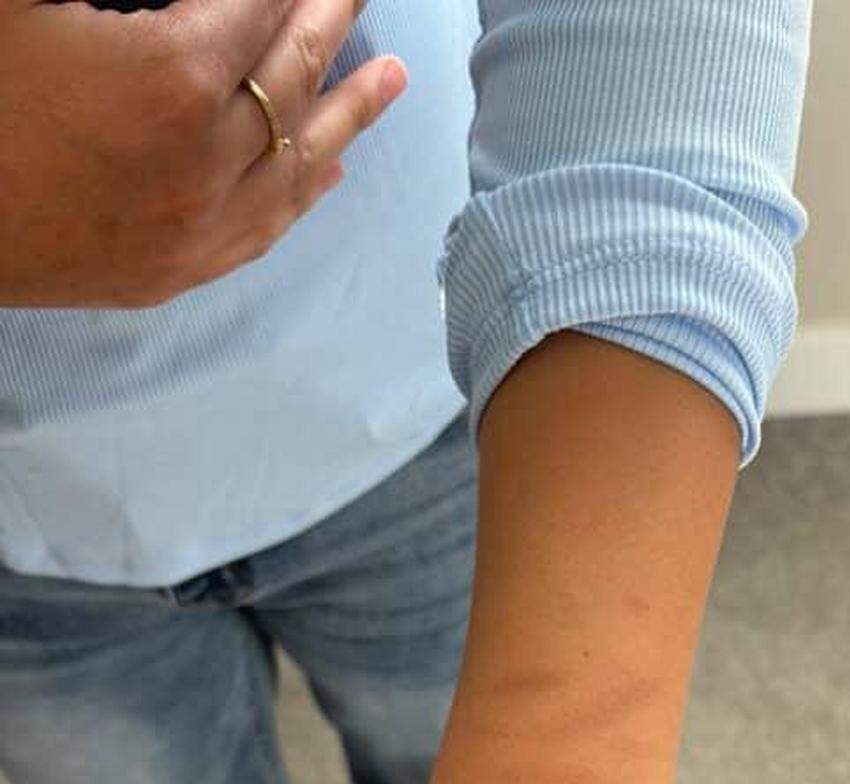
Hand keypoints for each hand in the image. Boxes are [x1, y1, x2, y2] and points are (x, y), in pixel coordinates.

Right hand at [0, 0, 406, 306]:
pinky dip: (303, 192)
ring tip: (393, 80)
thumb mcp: (30, 6)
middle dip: (327, 25)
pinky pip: (263, 229)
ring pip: (296, 164)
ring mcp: (196, 225)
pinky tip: (333, 170)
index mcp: (171, 75)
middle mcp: (204, 159)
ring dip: (349, 114)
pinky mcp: (175, 271)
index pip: (258, 12)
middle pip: (289, 79)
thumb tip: (205, 4)